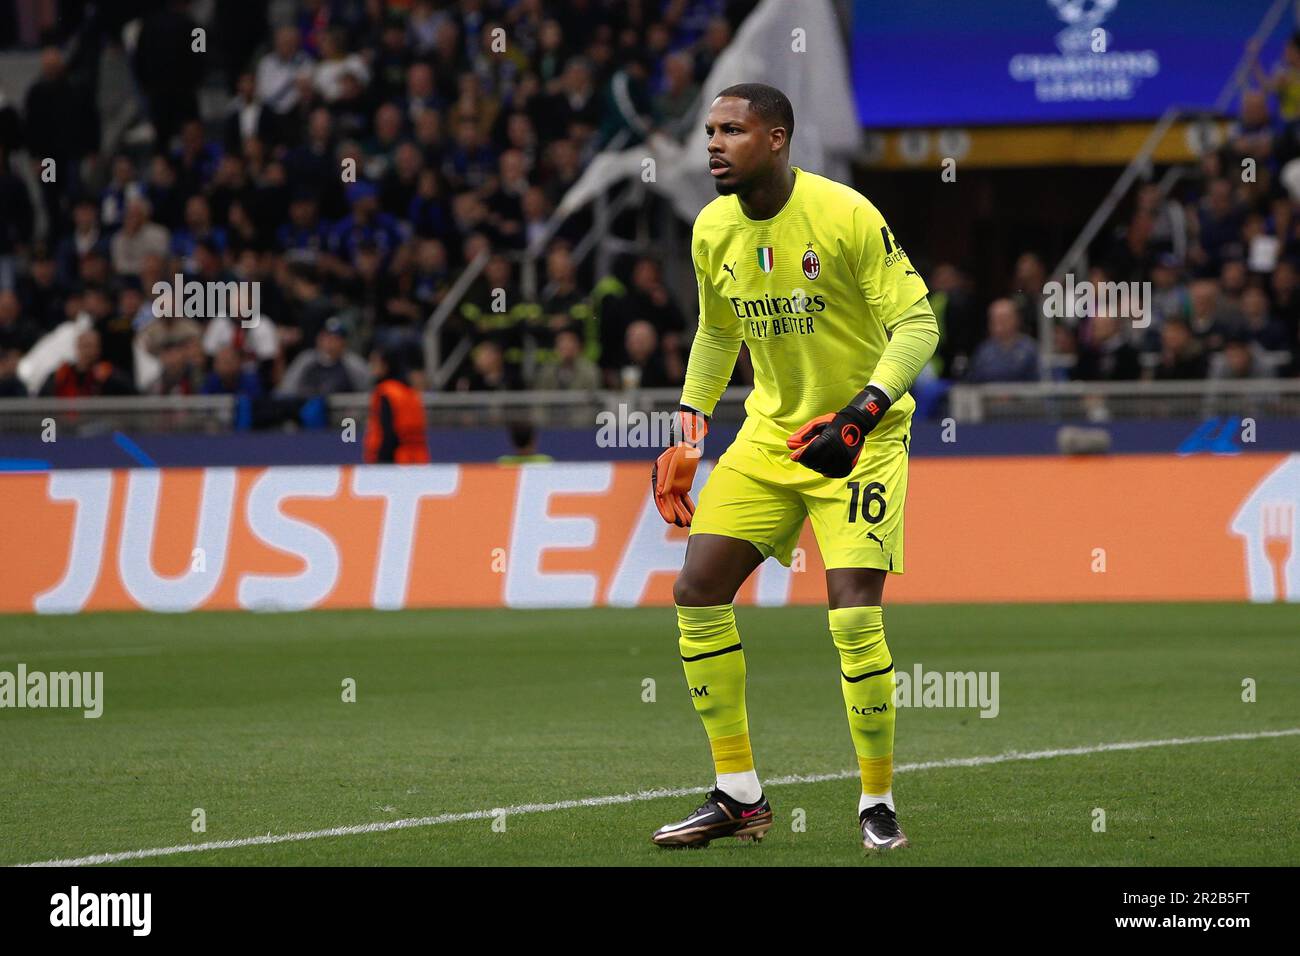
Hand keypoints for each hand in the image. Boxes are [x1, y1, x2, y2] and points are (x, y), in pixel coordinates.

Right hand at [651, 407, 707, 526]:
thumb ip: (669, 471)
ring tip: (688, 524)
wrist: (690, 430)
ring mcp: (673, 482)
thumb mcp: (676, 454)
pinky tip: (693, 516)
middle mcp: (664, 480)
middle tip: (679, 525)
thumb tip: (663, 492)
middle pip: (668, 501)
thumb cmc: (682, 440)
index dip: (664, 508)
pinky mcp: (682, 483)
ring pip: (677, 501)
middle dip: (674, 513)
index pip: (660, 495)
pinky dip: (689, 507)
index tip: (670, 519)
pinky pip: (685, 498)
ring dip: (682, 513)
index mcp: (659, 473)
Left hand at [786, 385, 890, 478]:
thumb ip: (803, 434)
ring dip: (815, 466)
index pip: (809, 454)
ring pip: (823, 470)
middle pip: (815, 463)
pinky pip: (833, 473)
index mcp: (828, 439)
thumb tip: (789, 444)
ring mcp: (843, 459)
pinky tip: (824, 463)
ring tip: (816, 457)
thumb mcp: (816, 423)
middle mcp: (836, 451)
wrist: (856, 423)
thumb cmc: (834, 422)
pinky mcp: (848, 464)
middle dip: (806, 460)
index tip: (794, 455)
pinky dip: (826, 471)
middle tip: (806, 455)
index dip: (799, 456)